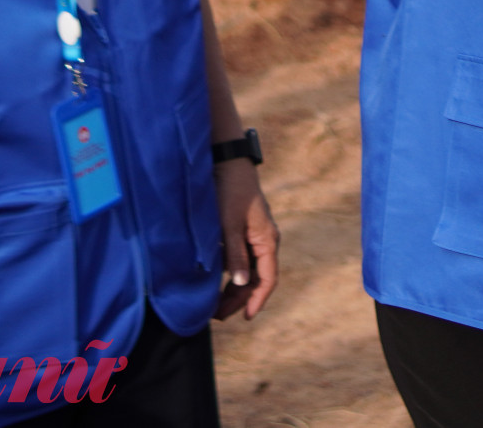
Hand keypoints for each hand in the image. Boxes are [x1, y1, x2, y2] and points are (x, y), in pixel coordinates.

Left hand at [212, 160, 279, 320]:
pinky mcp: (243, 232)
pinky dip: (231, 275)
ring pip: (248, 271)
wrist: (228, 165)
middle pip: (257, 278)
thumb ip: (235, 255)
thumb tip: (239, 283)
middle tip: (218, 316)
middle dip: (240, 298)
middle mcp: (265, 241)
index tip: (245, 317)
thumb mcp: (229, 226)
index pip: (268, 278)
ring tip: (214, 305)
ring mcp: (255, 237)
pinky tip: (216, 284)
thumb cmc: (230, 193)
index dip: (257, 299)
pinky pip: (241, 260)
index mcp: (267, 240)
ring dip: (234, 289)